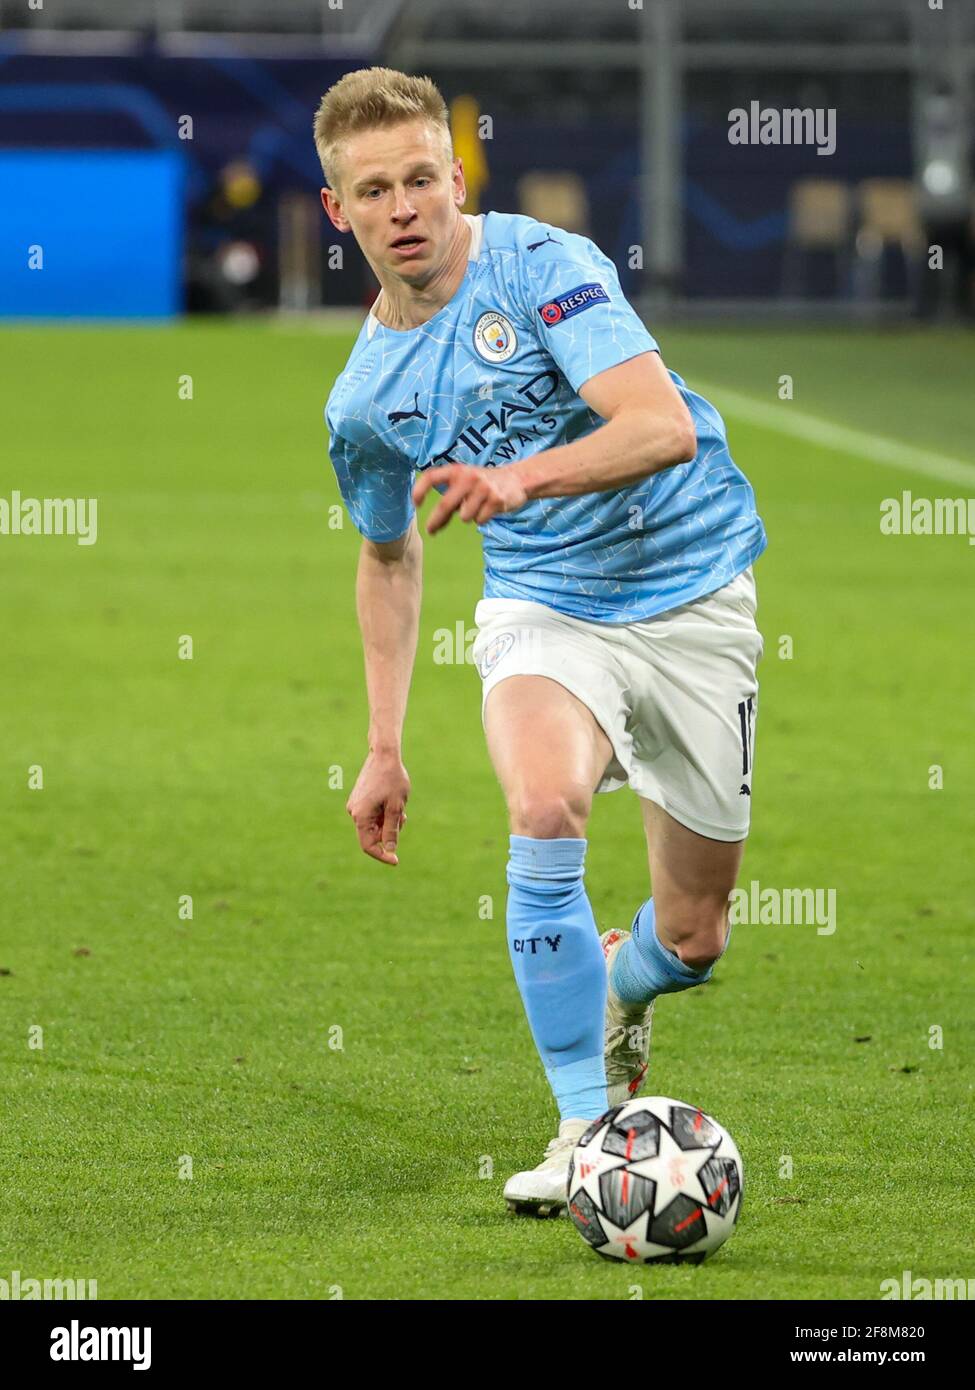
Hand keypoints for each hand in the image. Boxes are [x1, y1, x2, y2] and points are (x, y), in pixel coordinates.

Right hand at [346, 750, 409, 866]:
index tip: (396, 861)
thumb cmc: (392, 779)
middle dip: (389, 832)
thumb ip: (392, 830)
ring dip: (388, 821)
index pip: (368, 846)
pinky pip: (372, 815)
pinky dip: (384, 813)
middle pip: (372, 835)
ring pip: (374, 824)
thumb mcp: (396, 807)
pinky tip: (393, 800)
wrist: (384, 754)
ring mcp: (356, 805)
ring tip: (400, 805)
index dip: (382, 855)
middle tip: (403, 818)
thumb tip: (390, 850)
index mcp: (361, 816)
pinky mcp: (360, 799)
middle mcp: (354, 812)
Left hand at [412, 462, 527, 534]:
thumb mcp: (464, 486)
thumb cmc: (482, 485)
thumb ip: (449, 503)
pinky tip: (489, 509)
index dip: (420, 489)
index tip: (416, 504)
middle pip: (445, 504)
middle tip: (430, 531)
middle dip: (435, 520)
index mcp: (457, 471)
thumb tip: (432, 528)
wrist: (516, 480)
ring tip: (478, 507)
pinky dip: (482, 519)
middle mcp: (468, 477)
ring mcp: (483, 488)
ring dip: (468, 516)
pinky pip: (480, 520)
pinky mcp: (496, 500)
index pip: (432, 477)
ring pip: (465, 516)